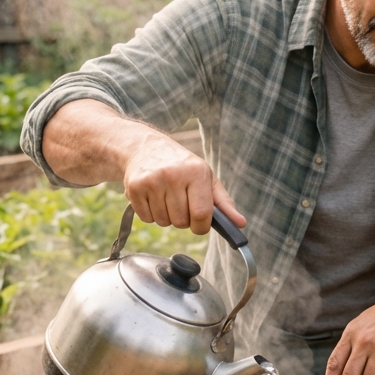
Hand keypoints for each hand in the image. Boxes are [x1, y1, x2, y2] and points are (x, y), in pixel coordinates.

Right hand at [123, 126, 243, 234]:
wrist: (145, 147)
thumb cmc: (182, 166)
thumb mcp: (206, 178)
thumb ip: (224, 203)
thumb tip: (241, 224)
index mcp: (196, 172)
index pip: (201, 214)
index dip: (201, 226)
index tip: (199, 224)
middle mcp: (173, 175)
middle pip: (181, 222)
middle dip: (183, 220)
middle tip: (180, 202)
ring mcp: (152, 181)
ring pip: (164, 222)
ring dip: (166, 217)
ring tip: (166, 198)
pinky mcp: (134, 188)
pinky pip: (147, 218)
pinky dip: (151, 214)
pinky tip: (152, 197)